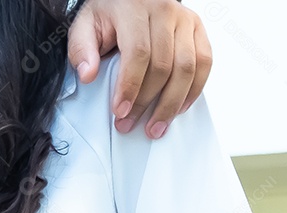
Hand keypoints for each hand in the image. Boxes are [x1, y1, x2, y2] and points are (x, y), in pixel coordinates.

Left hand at [69, 0, 211, 138]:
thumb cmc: (108, 13)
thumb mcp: (85, 26)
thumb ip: (82, 50)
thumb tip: (87, 75)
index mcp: (134, 9)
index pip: (138, 53)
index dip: (130, 86)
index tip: (119, 111)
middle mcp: (165, 11)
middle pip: (163, 65)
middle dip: (147, 102)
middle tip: (130, 124)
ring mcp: (185, 19)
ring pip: (187, 67)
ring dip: (172, 103)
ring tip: (156, 126)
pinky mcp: (197, 28)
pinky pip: (204, 62)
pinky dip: (194, 89)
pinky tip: (178, 108)